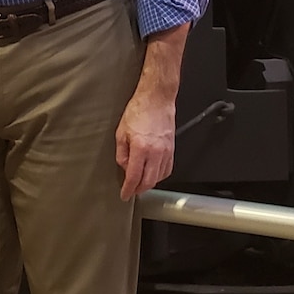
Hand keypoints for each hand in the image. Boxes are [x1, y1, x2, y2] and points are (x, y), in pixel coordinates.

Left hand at [115, 85, 175, 200]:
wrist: (156, 99)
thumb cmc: (139, 110)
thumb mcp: (121, 132)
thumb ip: (121, 153)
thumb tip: (124, 167)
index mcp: (140, 148)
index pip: (134, 176)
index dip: (128, 189)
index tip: (125, 194)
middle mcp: (155, 152)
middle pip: (149, 181)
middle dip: (139, 190)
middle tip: (132, 191)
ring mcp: (166, 151)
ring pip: (159, 177)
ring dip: (149, 183)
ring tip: (141, 183)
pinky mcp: (172, 149)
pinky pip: (168, 169)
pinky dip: (160, 175)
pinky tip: (153, 174)